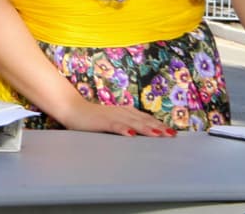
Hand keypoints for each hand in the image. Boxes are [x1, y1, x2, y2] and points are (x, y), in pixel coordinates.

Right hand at [56, 98, 176, 137]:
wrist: (72, 109)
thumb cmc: (92, 118)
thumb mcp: (112, 120)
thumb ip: (125, 124)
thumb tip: (140, 133)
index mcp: (125, 111)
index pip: (145, 118)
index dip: (159, 124)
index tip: (172, 132)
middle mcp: (121, 112)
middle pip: (143, 120)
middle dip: (158, 127)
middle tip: (172, 135)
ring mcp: (112, 116)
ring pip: (132, 122)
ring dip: (146, 128)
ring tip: (159, 134)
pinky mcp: (101, 121)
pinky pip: (115, 125)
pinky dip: (124, 129)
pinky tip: (131, 134)